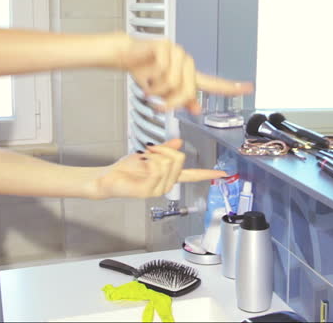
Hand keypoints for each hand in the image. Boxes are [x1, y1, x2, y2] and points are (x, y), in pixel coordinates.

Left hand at [90, 139, 227, 198]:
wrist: (107, 178)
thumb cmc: (125, 169)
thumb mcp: (148, 154)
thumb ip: (165, 149)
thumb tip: (178, 142)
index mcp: (169, 176)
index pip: (194, 175)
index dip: (209, 173)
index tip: (224, 174)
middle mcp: (167, 184)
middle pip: (180, 157)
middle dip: (164, 148)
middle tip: (150, 149)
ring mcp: (158, 189)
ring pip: (168, 161)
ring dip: (153, 154)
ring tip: (143, 158)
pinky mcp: (149, 190)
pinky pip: (156, 167)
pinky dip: (147, 159)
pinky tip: (140, 163)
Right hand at [118, 37, 252, 112]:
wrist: (128, 56)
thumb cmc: (146, 72)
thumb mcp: (163, 91)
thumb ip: (181, 99)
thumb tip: (197, 109)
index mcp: (190, 74)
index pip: (214, 83)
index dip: (232, 87)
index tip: (248, 88)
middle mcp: (187, 63)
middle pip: (187, 91)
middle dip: (170, 102)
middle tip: (158, 105)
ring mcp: (177, 52)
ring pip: (173, 83)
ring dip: (157, 91)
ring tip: (150, 88)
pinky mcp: (165, 46)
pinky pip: (162, 71)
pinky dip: (151, 80)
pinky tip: (147, 76)